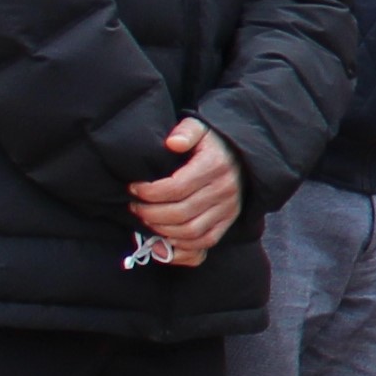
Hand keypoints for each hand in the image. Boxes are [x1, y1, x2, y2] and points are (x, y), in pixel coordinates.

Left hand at [126, 116, 242, 267]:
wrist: (242, 156)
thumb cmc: (211, 143)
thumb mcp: (200, 127)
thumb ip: (185, 131)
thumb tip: (172, 143)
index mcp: (214, 166)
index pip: (175, 188)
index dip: (148, 193)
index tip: (133, 188)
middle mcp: (224, 190)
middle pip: (180, 213)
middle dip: (150, 213)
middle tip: (135, 207)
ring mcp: (228, 209)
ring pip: (190, 231)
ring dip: (162, 230)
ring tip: (147, 220)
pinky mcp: (228, 222)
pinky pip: (205, 243)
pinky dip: (183, 247)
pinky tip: (166, 238)